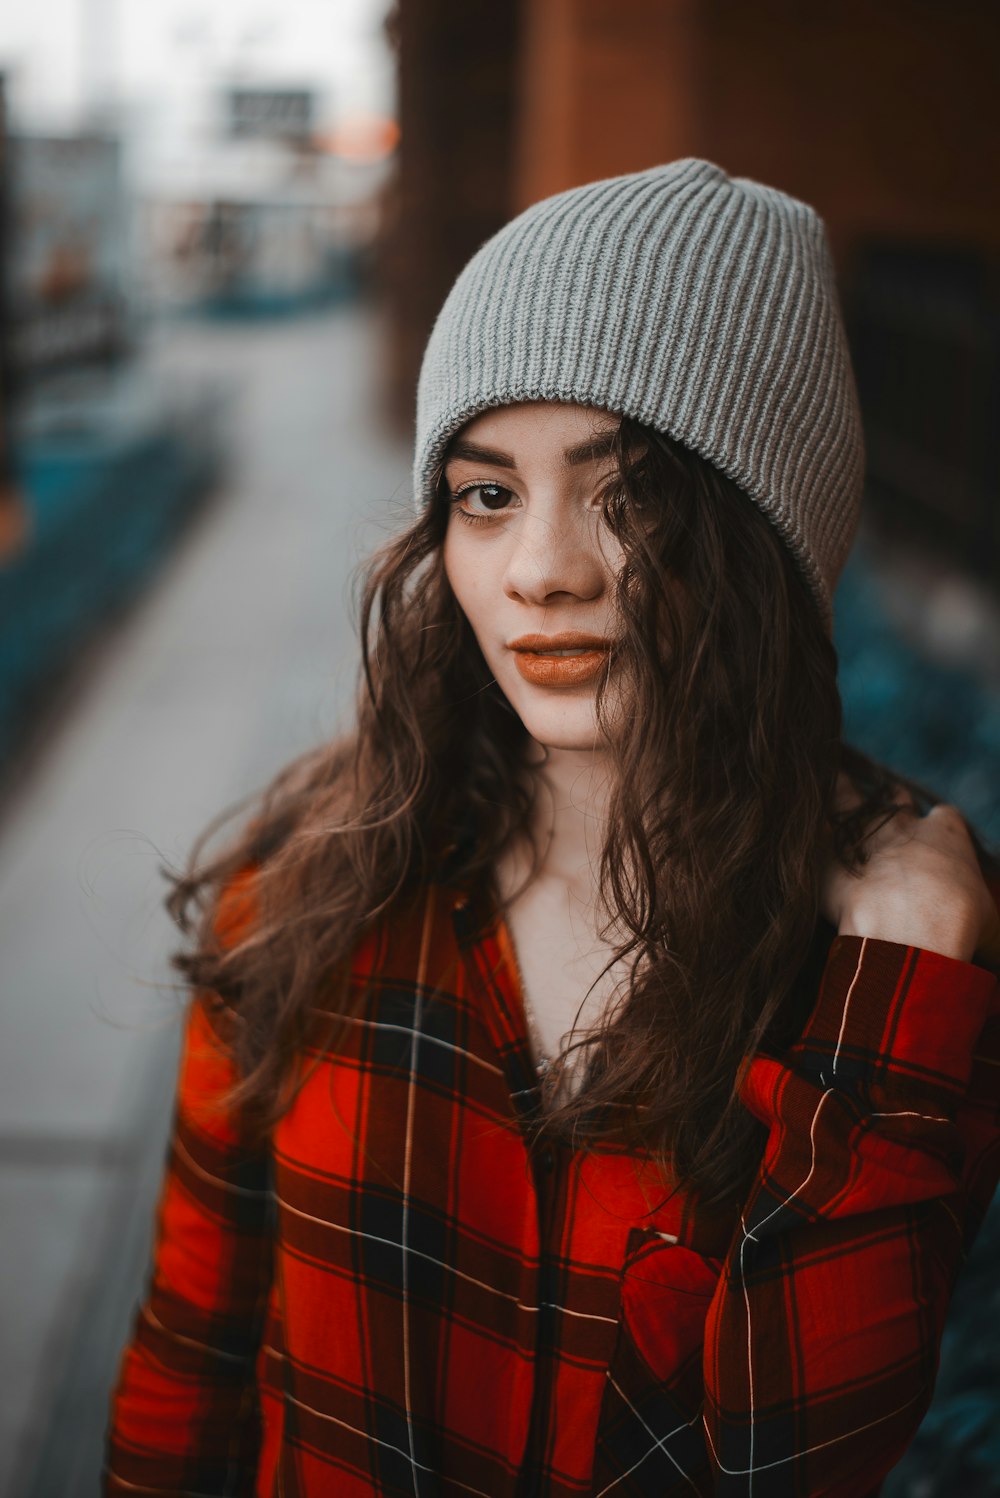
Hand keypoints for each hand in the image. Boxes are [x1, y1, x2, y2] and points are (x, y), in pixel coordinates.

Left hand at [820, 776, 999, 963]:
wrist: (911, 930)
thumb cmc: (957, 925)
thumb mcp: (989, 920)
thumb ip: (980, 913)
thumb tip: (987, 938)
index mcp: (946, 833)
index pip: (945, 817)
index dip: (937, 826)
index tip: (932, 839)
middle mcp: (903, 826)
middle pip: (893, 797)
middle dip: (888, 799)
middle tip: (880, 804)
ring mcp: (863, 837)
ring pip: (846, 796)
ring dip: (838, 789)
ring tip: (828, 775)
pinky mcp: (828, 858)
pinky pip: (811, 830)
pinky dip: (803, 824)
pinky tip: (790, 813)